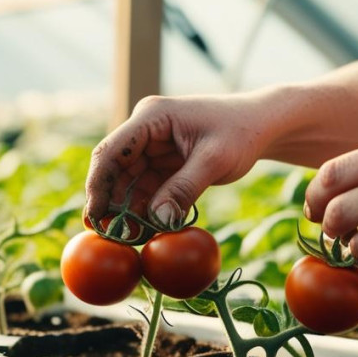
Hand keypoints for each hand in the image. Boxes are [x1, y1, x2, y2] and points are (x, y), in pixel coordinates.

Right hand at [84, 95, 265, 226]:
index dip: (98, 184)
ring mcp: (153, 148)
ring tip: (127, 239)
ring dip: (126, 210)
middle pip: (115, 170)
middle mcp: (145, 131)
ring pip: (128, 184)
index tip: (94, 216)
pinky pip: (146, 190)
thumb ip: (184, 189)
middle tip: (107, 236)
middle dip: (110, 203)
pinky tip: (143, 232)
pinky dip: (144, 211)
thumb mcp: (214, 160)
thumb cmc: (241, 132)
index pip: (111, 151)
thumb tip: (158, 222)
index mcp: (151, 117)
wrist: (263, 126)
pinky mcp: (164, 165)